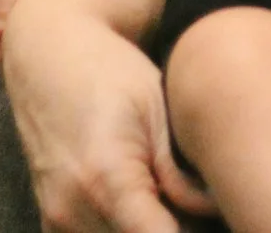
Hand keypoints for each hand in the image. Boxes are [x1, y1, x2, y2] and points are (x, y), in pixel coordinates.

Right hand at [3, 15, 214, 232]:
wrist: (49, 54)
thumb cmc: (110, 71)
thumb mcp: (158, 110)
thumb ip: (182, 174)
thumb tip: (214, 213)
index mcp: (105, 177)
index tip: (222, 223)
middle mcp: (72, 208)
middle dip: (179, 230)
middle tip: (207, 210)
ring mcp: (57, 218)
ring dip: (151, 231)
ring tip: (178, 204)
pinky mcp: (51, 220)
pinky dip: (124, 231)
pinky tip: (150, 208)